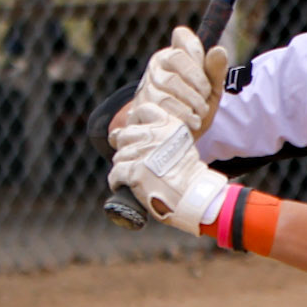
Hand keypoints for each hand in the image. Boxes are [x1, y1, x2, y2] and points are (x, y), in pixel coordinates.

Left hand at [108, 103, 229, 233]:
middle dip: (128, 149)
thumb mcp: (177, 144)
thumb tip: (114, 133)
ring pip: (119, 155)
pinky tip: (125, 185)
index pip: (142, 110)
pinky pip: (115, 173)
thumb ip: (153, 133)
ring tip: (138, 176)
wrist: (192, 196)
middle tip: (141, 162)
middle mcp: (156, 135)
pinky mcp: (136, 172)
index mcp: (169, 125)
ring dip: (124, 166)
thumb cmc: (185, 172)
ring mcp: (144, 153)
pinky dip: (117, 181)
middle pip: (125, 134)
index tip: (139, 135)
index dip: (135, 121)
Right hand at [135, 25, 228, 139]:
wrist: (176, 140)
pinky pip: (162, 101)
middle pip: (176, 57)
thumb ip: (216, 72)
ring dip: (191, 99)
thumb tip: (219, 50)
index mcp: (176, 55)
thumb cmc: (194, 109)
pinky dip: (182, 113)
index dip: (195, 48)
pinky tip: (191, 121)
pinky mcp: (141, 102)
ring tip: (200, 111)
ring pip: (170, 81)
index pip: (181, 36)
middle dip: (197, 79)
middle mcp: (159, 64)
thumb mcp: (211, 92)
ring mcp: (148, 82)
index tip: (204, 67)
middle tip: (205, 95)